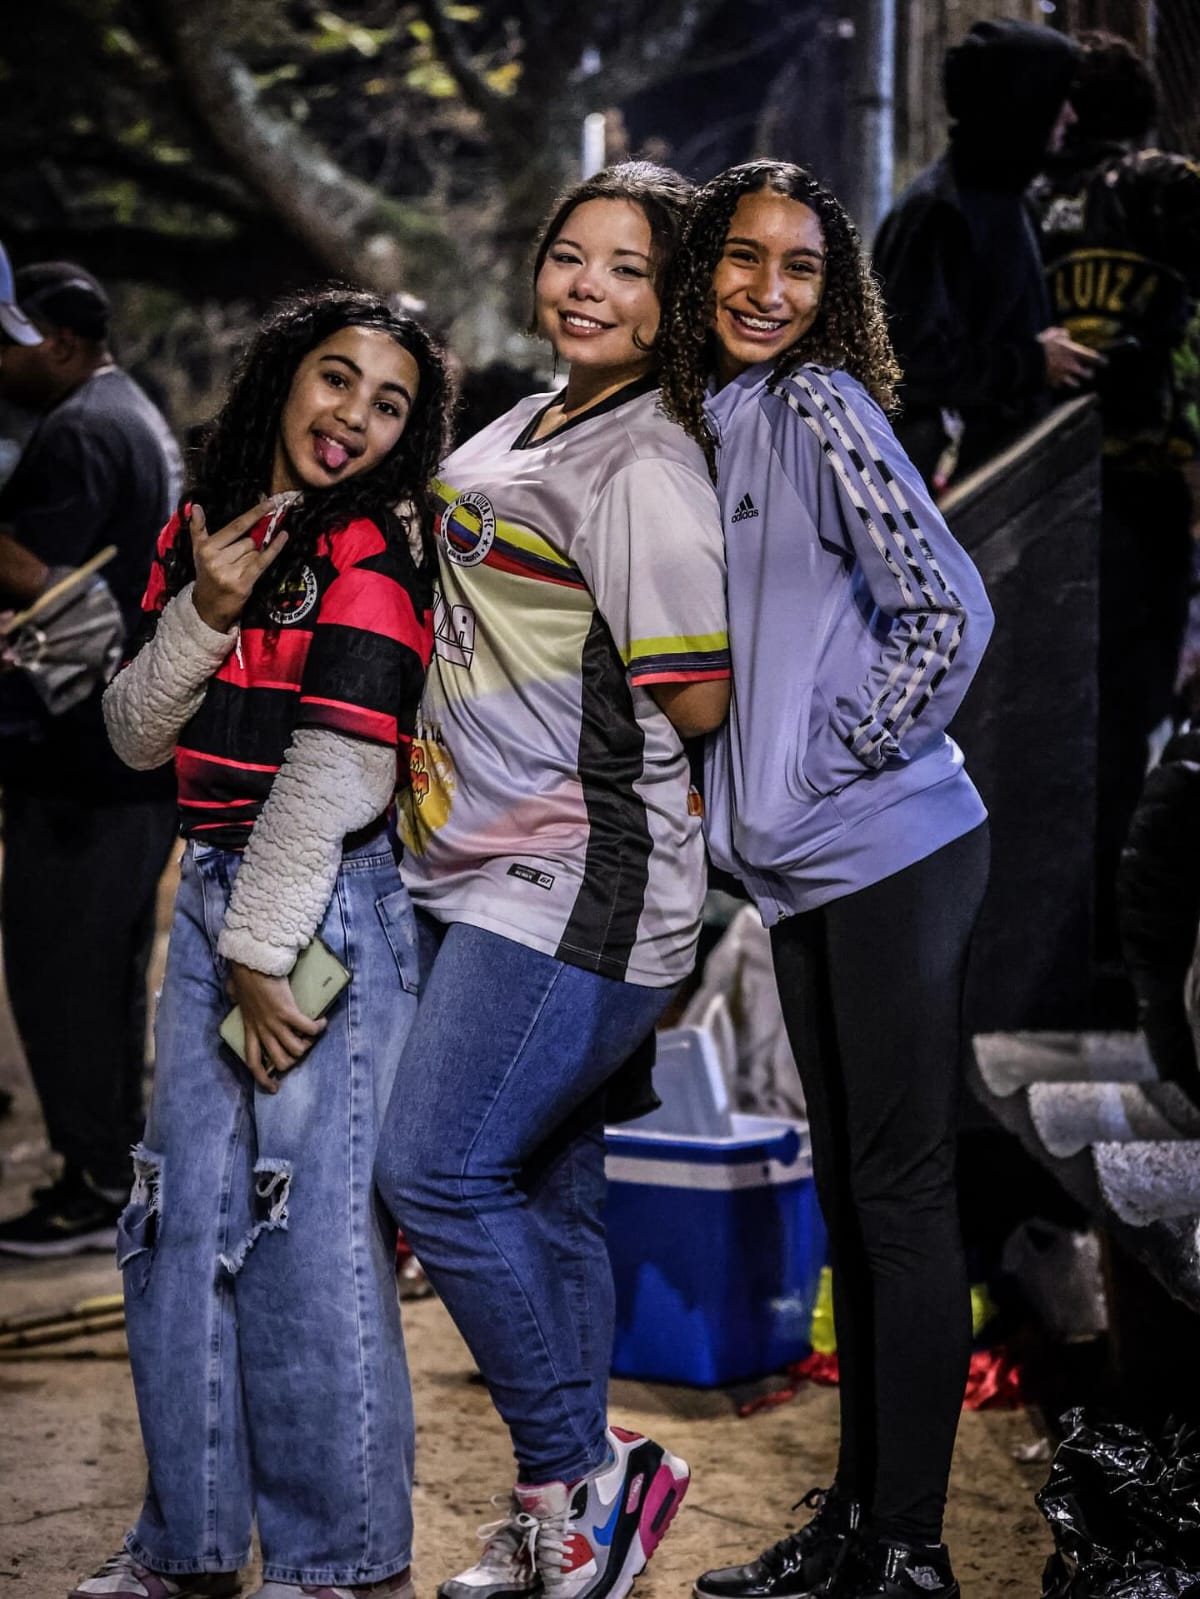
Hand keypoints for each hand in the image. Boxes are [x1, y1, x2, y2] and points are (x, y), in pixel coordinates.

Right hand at [190, 501, 288, 632]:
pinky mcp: (242, 583)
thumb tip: (195, 506)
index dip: (254, 514)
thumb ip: (198, 528)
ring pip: (255, 553)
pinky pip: (263, 562)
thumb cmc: (207, 575)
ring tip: (240, 569)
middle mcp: (216, 559)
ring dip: (254, 558)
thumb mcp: (198, 551)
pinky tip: (283, 536)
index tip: (270, 503)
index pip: (235, 526)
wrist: (208, 607)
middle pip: (249, 541)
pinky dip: (274, 549)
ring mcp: (229, 572)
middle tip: (238, 560)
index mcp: (206, 547)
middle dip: (250, 547)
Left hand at [228, 961, 325, 1092]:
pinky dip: (317, 1028)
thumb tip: (232, 992)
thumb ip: (235, 997)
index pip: (254, 1063)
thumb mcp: (236, 993)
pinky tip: (321, 1022)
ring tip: (312, 1034)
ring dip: (307, 1045)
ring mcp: (275, 1023)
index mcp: (250, 1029)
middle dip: (295, 1059)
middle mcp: (262, 1031)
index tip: (274, 1088)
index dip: (264, 1079)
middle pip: (281, 1061)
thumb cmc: (245, 976)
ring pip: (296, 1050)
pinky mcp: (287, 1012)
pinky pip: (307, 1029)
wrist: (252, 964)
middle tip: (301, 1047)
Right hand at [1038, 327, 1105, 390]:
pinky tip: (1058, 383)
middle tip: (1089, 373)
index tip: (1105, 362)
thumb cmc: (1041, 346)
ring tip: (1076, 383)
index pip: (1091, 357)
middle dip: (1089, 373)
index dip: (1100, 360)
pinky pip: (1059, 385)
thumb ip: (1061, 333)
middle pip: (1087, 374)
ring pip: (1075, 383)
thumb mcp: (1051, 334)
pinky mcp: (1053, 383)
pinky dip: (1060, 384)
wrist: (1028, 362)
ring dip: (1076, 382)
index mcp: (1073, 352)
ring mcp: (1062, 376)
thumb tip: (1066, 334)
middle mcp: (1071, 366)